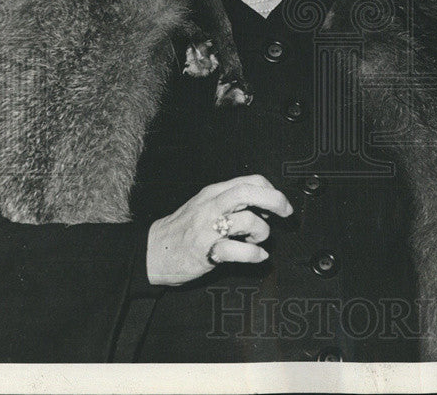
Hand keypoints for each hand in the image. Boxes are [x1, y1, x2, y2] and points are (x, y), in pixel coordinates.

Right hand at [146, 174, 292, 285]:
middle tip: (285, 212)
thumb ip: (231, 201)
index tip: (279, 202)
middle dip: (274, 200)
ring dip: (262, 233)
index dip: (271, 190)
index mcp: (213, 193)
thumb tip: (265, 204)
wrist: (151, 252)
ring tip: (257, 240)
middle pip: (248, 193)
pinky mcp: (206, 252)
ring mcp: (208, 229)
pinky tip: (257, 256)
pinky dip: (255, 255)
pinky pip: (239, 251)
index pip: (249, 181)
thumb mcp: (204, 204)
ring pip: (248, 221)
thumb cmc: (181, 229)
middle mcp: (211, 207)